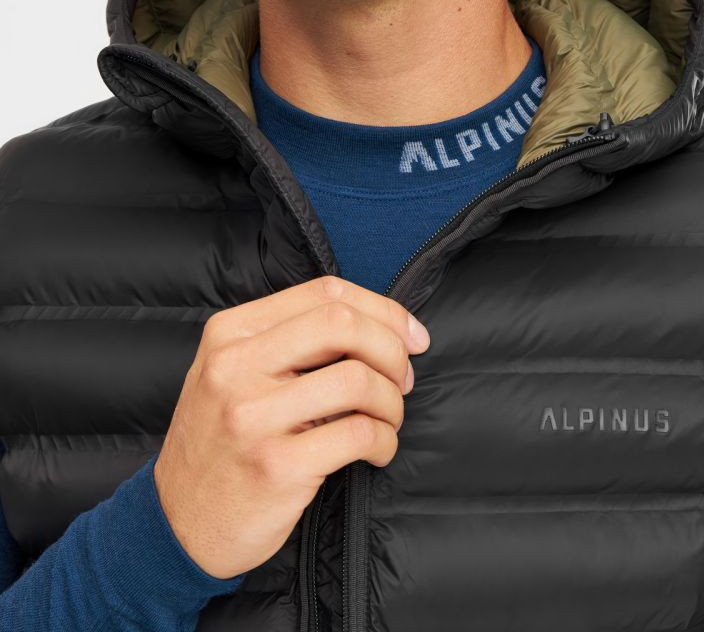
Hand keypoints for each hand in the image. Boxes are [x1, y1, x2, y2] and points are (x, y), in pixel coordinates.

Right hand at [152, 275, 430, 579]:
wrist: (177, 523)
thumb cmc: (222, 440)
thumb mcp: (234, 373)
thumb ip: (292, 340)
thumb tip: (386, 326)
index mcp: (231, 333)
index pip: (325, 293)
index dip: (383, 310)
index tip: (412, 336)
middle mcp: (234, 366)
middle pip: (342, 324)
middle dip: (391, 348)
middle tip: (403, 378)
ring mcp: (252, 417)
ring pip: (357, 379)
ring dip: (391, 400)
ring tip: (387, 419)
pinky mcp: (275, 466)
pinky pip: (358, 434)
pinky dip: (384, 441)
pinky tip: (377, 450)